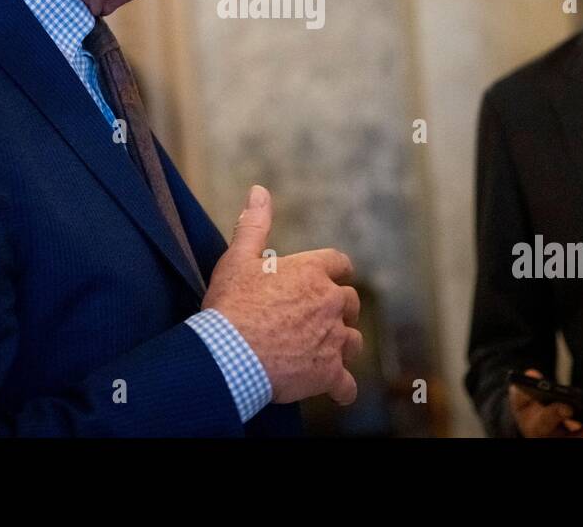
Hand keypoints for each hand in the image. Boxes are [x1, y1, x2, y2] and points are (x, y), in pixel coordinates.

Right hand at [201, 185, 362, 404]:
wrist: (228, 354)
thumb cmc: (231, 305)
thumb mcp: (237, 258)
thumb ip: (254, 224)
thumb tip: (258, 191)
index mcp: (311, 272)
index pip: (339, 264)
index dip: (335, 271)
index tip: (330, 279)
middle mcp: (330, 303)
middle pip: (350, 302)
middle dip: (340, 309)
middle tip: (320, 318)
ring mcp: (332, 339)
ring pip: (353, 341)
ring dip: (342, 345)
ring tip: (326, 352)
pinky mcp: (329, 373)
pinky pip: (347, 384)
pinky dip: (342, 388)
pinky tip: (336, 390)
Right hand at [508, 368, 582, 436]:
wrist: (540, 428)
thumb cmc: (531, 411)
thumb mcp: (522, 400)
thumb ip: (523, 389)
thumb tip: (532, 375)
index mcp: (537, 431)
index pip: (543, 424)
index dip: (554, 414)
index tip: (566, 405)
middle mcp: (560, 443)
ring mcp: (579, 446)